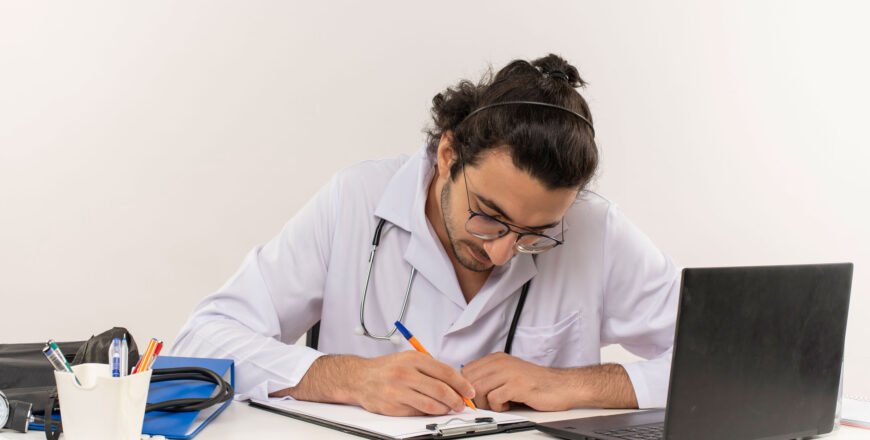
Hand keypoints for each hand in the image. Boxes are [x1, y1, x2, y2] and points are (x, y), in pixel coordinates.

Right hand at [351, 351, 475, 415]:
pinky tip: (430, 409)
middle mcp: (405, 374)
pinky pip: (418, 413)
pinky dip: (428, 413)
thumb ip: (430, 368)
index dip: (461, 384)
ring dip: (444, 409)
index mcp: (413, 359)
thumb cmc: (387, 368)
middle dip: (456, 400)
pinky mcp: (392, 407)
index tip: (469, 391)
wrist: (359, 378)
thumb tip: (455, 383)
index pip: (445, 372)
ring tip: (447, 408)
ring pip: (431, 405)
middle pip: (440, 390)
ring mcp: (398, 391)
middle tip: (462, 404)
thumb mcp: (409, 359)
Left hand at [461, 352, 575, 411]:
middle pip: (470, 380)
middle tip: (488, 403)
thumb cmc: (536, 383)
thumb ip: (490, 378)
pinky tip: (509, 404)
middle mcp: (501, 362)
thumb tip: (469, 391)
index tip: (475, 397)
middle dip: (475, 397)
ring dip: (486, 403)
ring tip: (500, 403)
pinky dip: (499, 407)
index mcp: (497, 358)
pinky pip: (494, 398)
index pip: (466, 370)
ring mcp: (508, 372)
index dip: (467, 387)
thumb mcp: (509, 374)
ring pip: (479, 389)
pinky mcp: (516, 385)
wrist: (561, 386)